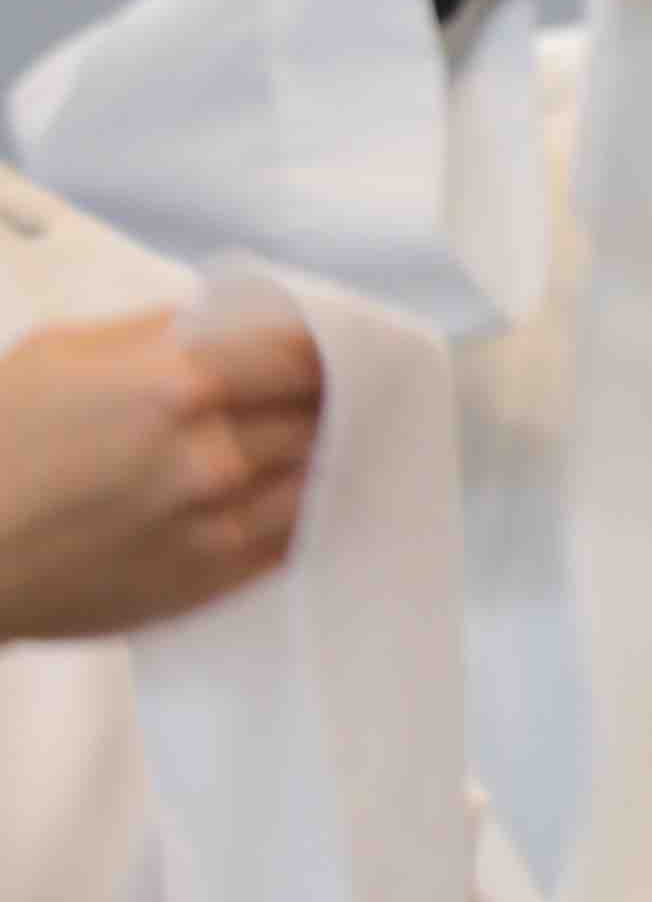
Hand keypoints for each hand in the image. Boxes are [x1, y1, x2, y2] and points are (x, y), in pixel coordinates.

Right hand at [0, 308, 323, 640]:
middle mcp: (214, 455)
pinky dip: (309, 512)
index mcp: (179, 386)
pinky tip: (305, 495)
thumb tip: (222, 322)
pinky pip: (296, 539)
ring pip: (319, 479)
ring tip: (328, 442)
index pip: (303, 357)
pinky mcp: (213, 579)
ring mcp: (219, 524)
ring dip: (327, 458)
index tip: (341, 346)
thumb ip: (154, 332)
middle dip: (335, 401)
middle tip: (344, 393)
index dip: (331, 349)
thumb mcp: (57, 355)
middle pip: (320, 417)